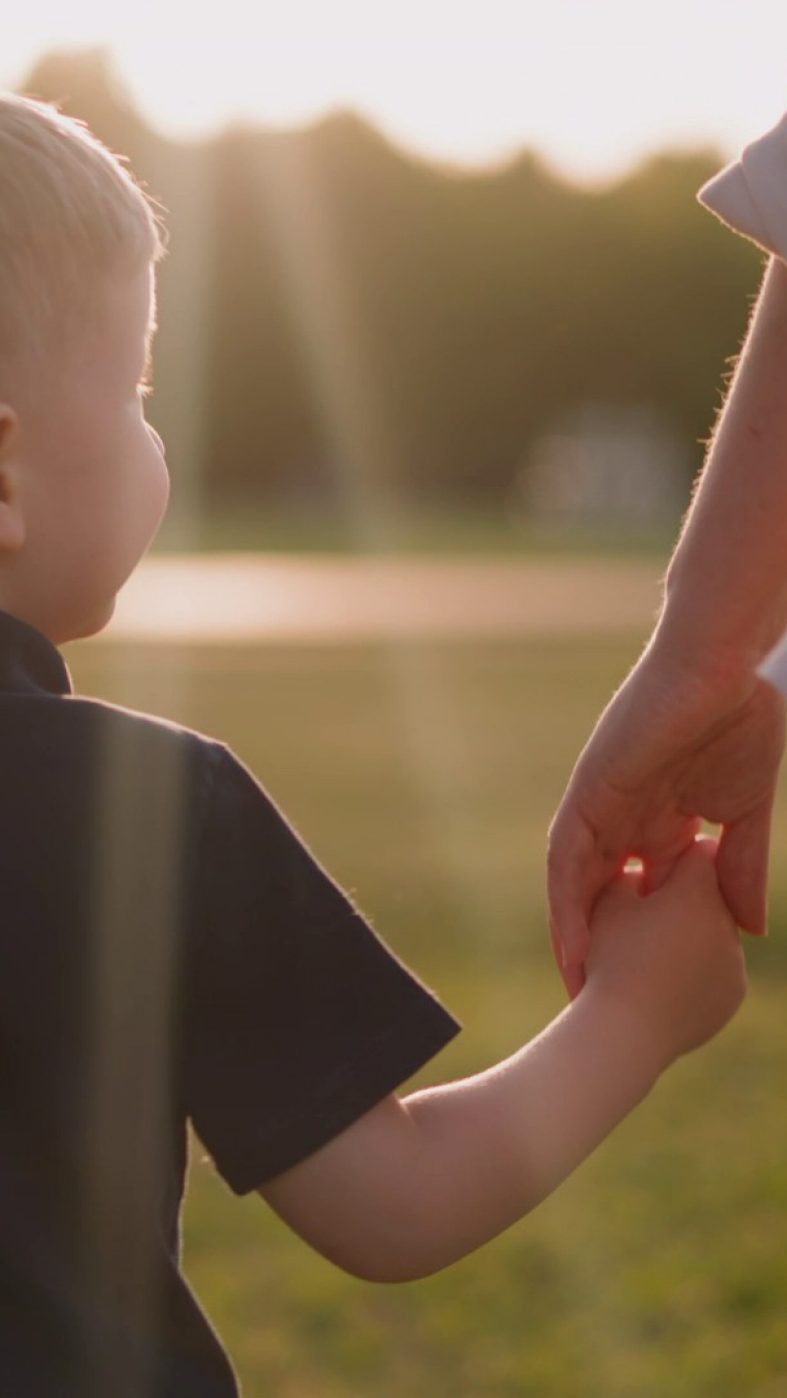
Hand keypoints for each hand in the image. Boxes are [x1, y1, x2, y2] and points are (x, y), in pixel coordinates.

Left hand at [547, 633, 784, 997]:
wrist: (721, 668)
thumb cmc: (739, 721)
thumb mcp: (743, 813)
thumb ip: (738, 866)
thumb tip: (750, 928)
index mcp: (659, 820)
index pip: (641, 891)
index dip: (641, 938)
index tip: (645, 987)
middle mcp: (623, 817)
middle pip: (602, 893)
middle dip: (600, 945)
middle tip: (598, 1002)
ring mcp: (603, 805)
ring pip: (576, 882)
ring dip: (573, 934)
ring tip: (576, 986)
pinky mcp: (589, 792)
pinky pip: (568, 855)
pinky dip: (566, 900)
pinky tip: (571, 943)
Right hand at [585, 837, 745, 1072]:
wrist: (622, 1033)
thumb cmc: (609, 959)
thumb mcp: (606, 902)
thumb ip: (629, 874)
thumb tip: (642, 871)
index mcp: (699, 891)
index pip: (700, 853)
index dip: (672, 861)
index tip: (650, 875)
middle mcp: (727, 922)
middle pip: (709, 895)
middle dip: (681, 900)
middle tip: (644, 914)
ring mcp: (735, 962)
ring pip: (713, 933)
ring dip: (688, 935)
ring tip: (649, 951)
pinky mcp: (733, 995)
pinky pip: (715, 970)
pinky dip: (693, 970)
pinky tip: (663, 978)